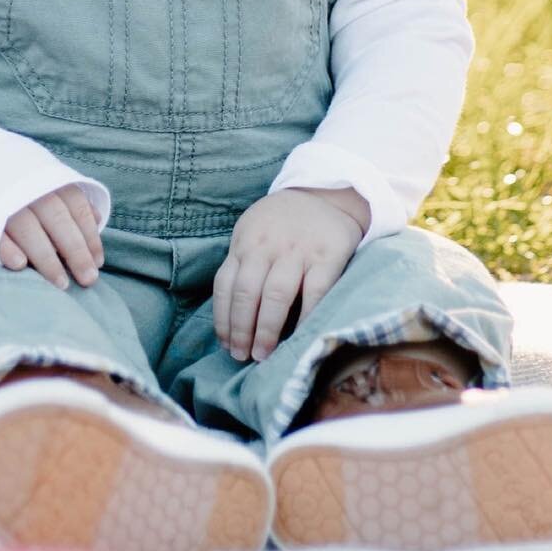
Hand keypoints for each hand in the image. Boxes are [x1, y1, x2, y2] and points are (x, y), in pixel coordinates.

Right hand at [0, 184, 103, 289]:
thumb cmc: (13, 176)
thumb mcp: (43, 175)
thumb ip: (68, 197)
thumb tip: (98, 219)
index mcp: (45, 176)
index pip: (75, 206)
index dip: (89, 234)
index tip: (98, 262)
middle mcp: (27, 186)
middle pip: (57, 220)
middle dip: (76, 251)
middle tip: (88, 280)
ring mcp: (1, 198)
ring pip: (29, 229)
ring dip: (47, 258)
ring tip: (61, 284)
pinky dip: (6, 248)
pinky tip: (20, 266)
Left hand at [212, 187, 368, 363]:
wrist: (326, 194)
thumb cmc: (283, 223)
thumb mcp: (254, 232)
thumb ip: (243, 263)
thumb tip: (231, 317)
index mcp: (245, 242)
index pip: (225, 285)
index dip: (223, 319)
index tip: (226, 345)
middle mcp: (268, 246)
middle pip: (246, 293)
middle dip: (241, 330)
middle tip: (242, 357)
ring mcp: (298, 250)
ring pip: (276, 295)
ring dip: (266, 329)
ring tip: (263, 354)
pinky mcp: (328, 256)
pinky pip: (315, 292)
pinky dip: (305, 318)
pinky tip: (298, 338)